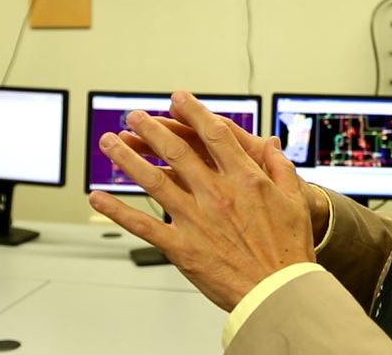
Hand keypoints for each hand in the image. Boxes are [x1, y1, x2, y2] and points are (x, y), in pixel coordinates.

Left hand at [111, 94, 331, 243]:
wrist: (278, 292)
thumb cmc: (287, 250)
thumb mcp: (293, 201)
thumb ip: (279, 168)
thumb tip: (271, 144)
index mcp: (244, 179)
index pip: (213, 134)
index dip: (192, 112)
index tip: (178, 99)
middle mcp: (215, 194)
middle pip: (176, 150)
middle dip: (150, 128)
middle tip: (134, 116)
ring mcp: (195, 219)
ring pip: (153, 181)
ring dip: (127, 159)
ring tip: (109, 143)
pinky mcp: (181, 247)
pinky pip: (142, 225)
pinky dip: (117, 210)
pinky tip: (98, 198)